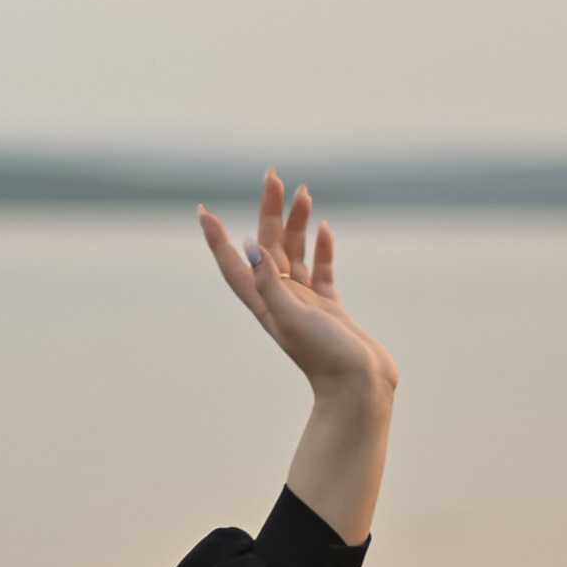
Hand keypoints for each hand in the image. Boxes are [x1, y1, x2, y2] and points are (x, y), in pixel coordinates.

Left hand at [197, 169, 395, 544]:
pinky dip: (322, 248)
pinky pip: (322, 271)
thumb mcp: (292, 318)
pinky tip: (324, 228)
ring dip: (296, 224)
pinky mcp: (331, 309)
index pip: (234, 264)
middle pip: (268, 247)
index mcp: (265, 303)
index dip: (217, 239)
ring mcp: (306, 304)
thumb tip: (248, 245)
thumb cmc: (325, 359)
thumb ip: (269, 282)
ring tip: (303, 193)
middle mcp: (281, 300)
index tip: (205, 211)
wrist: (361, 390)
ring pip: (295, 254)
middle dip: (269, 211)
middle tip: (273, 176)